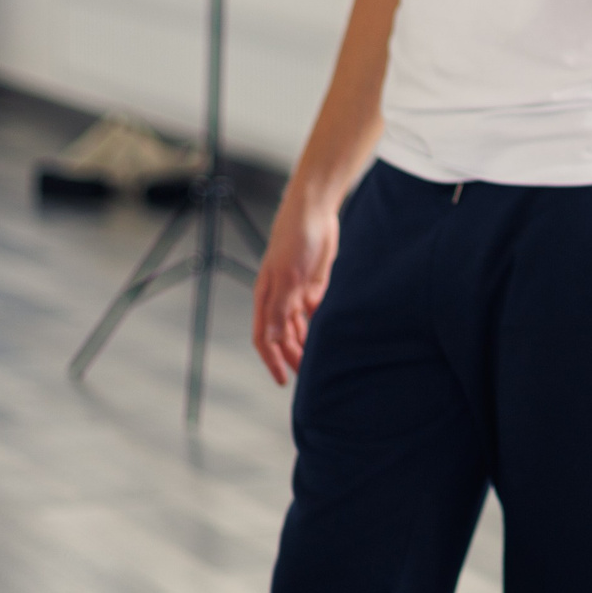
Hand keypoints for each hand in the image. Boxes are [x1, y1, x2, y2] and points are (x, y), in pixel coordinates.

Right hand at [251, 198, 338, 385]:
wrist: (315, 212)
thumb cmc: (294, 239)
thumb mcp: (287, 277)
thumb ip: (279, 309)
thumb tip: (269, 340)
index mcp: (266, 297)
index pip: (264, 337)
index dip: (272, 360)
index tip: (283, 379)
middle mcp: (280, 298)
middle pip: (283, 336)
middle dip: (293, 356)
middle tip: (308, 377)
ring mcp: (298, 292)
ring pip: (299, 328)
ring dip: (306, 345)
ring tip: (318, 363)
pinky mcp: (316, 285)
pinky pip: (315, 314)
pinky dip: (318, 327)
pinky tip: (327, 339)